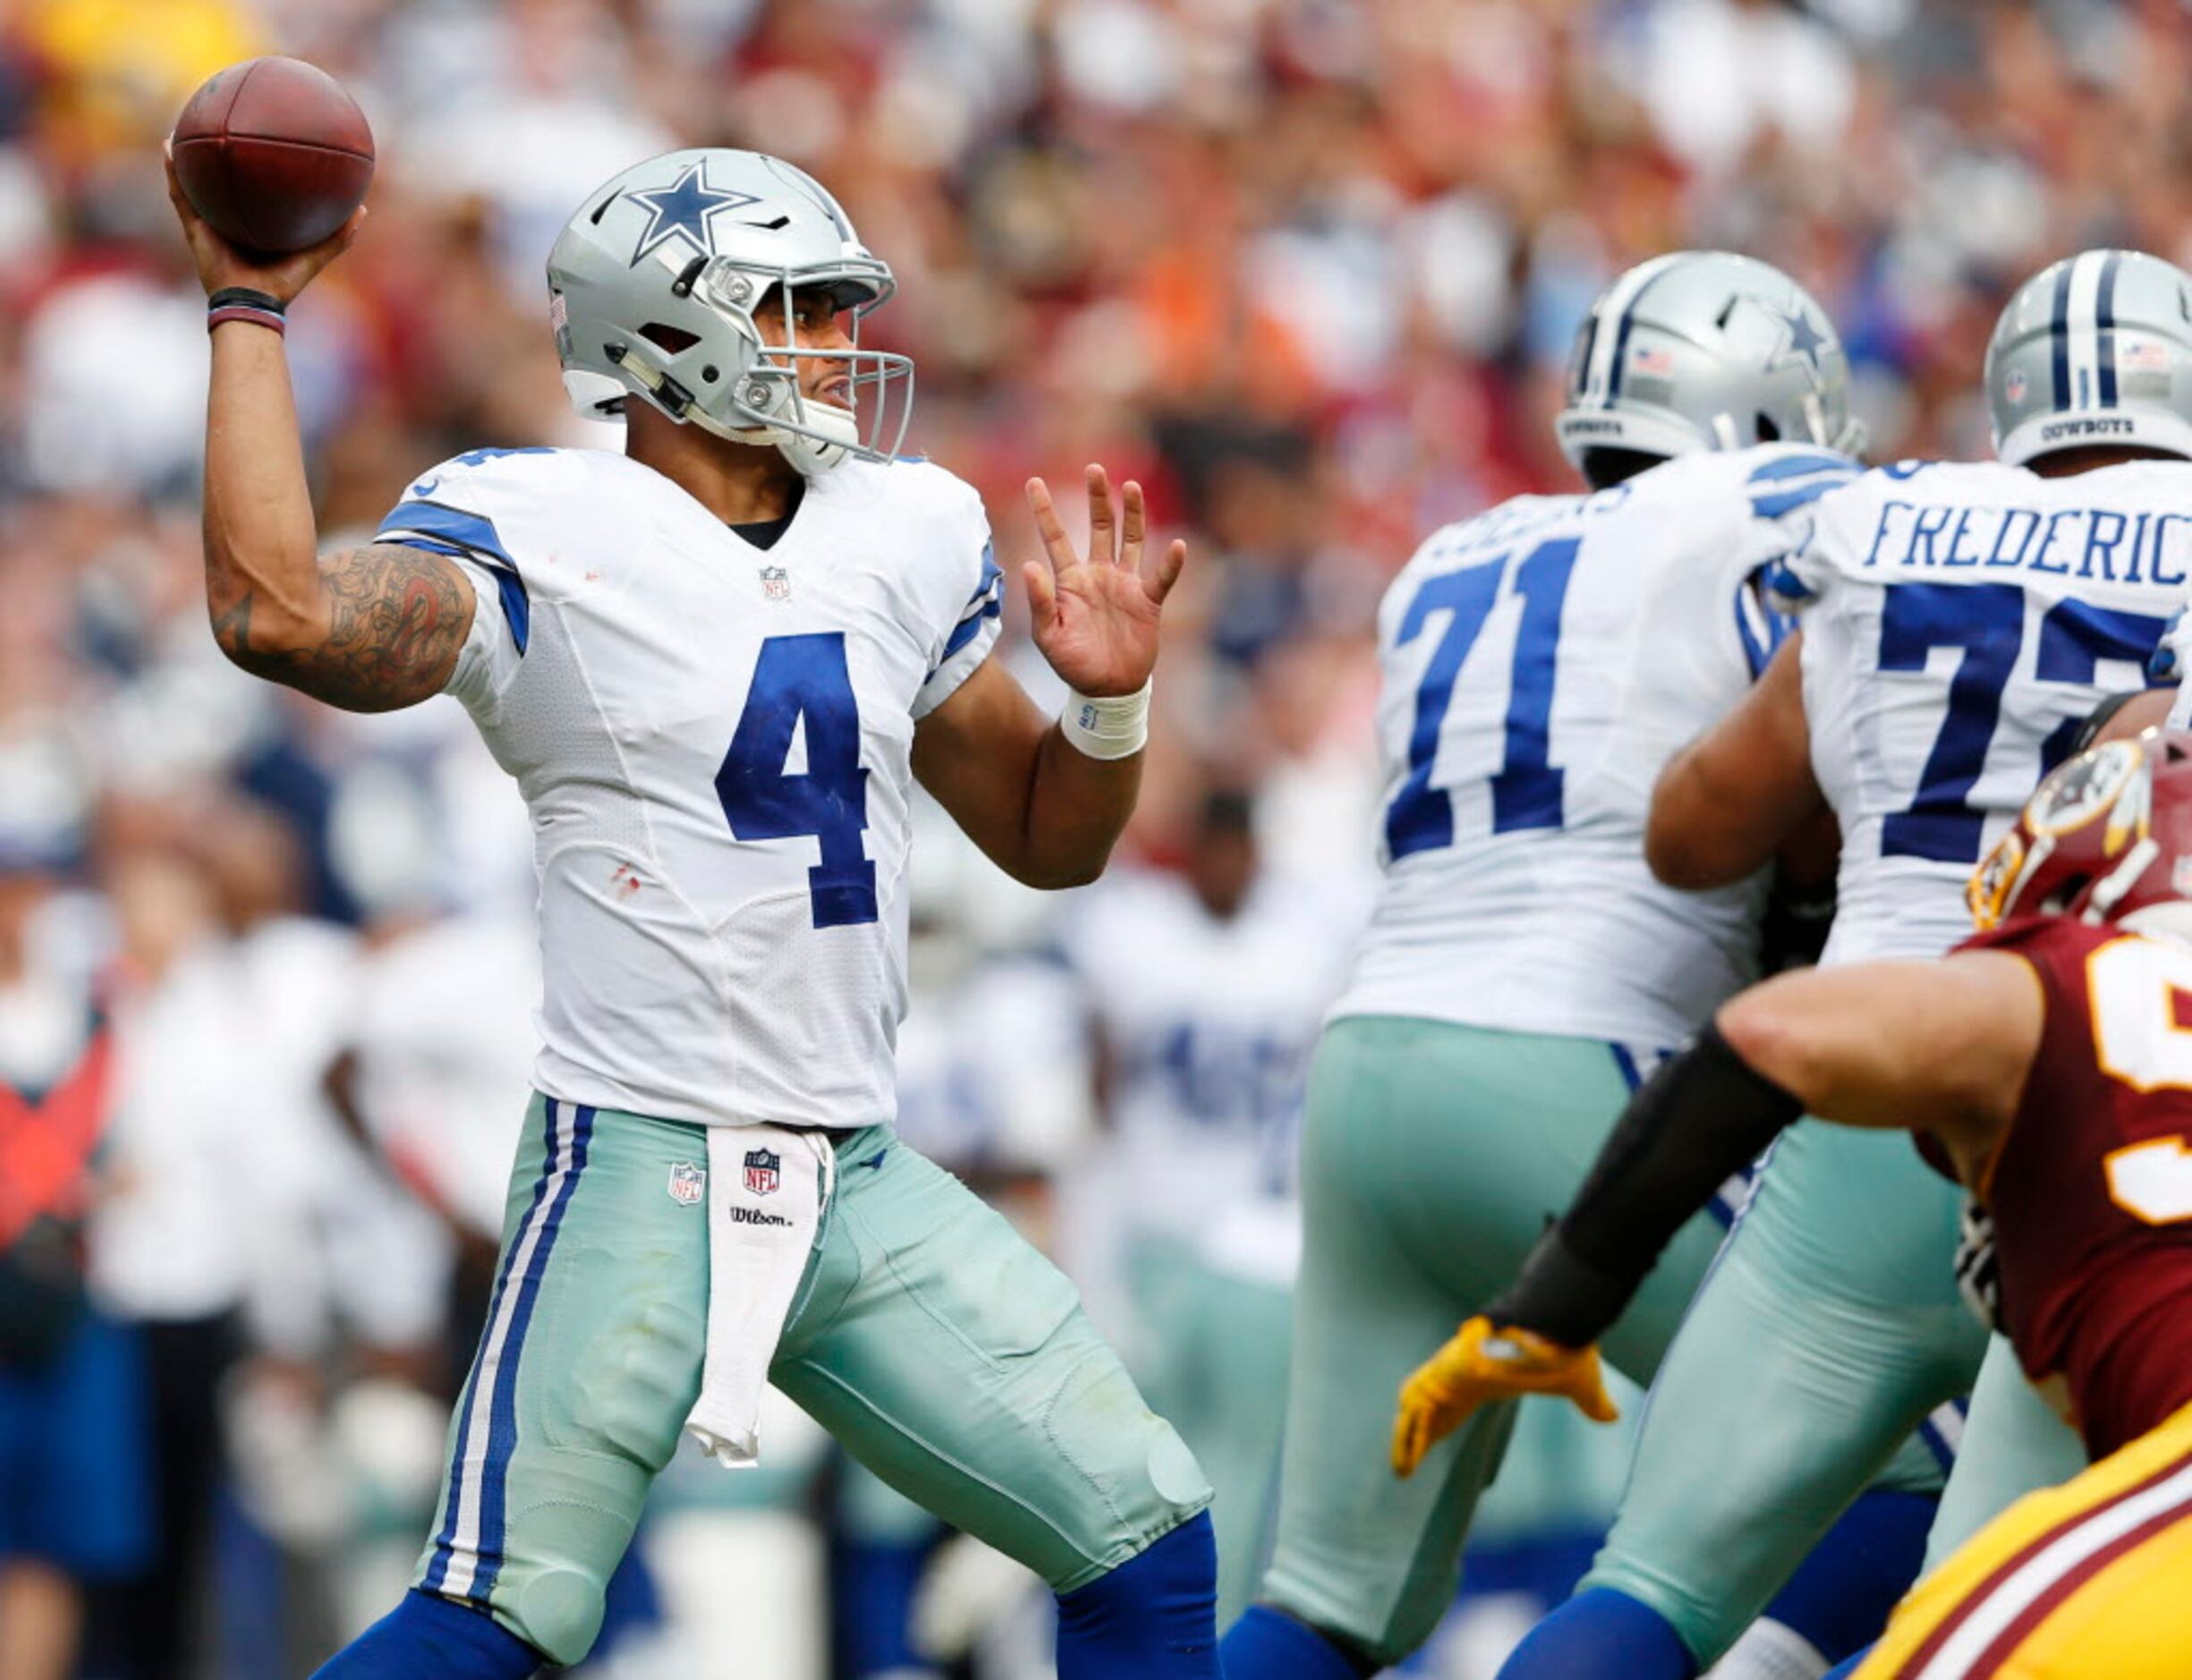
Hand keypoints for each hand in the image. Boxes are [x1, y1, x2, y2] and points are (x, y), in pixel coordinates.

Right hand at [163, 139, 364, 304]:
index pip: (256, 194)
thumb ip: (337, 237)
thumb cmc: (282, 285)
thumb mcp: (313, 255)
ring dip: (190, 158)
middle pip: (224, 184)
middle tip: (226, 127)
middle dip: (222, 158)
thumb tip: (362, 209)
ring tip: (188, 127)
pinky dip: (172, 171)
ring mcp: (209, 223)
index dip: (257, 171)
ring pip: (196, 184)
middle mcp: (230, 222)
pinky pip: (180, 193)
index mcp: (255, 227)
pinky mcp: (193, 227)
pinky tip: (169, 144)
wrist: (251, 304)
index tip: (262, 144)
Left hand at [1024, 466, 1186, 697]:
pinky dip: (1170, 563)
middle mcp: (1098, 574)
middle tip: (1094, 468)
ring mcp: (1124, 585)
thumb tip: (1029, 565)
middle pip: (1098, 527)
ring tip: (1130, 486)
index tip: (1034, 481)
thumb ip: (1040, 601)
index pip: (1055, 538)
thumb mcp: (1049, 636)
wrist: (1105, 690)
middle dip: (1097, 498)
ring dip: (1132, 514)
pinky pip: (1161, 577)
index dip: (1045, 510)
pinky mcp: (1147, 601)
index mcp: (1070, 580)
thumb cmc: (1072, 664)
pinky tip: (1177, 546)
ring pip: (1131, 540)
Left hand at [1391, 1315, 1618, 1478]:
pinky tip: (1405, 1463)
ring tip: (1402, 1470)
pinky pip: (1416, 1408)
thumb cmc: (1565, 1348)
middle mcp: (1465, 1369)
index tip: (1438, 1437)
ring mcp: (1451, 1368)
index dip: (1446, 1419)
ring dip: (1408, 1437)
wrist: (1554, 1326)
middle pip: (1432, 1404)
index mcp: (1489, 1371)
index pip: (1460, 1400)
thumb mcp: (1579, 1383)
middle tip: (1409, 1462)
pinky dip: (1409, 1435)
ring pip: (1417, 1405)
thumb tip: (1612, 1416)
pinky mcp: (1443, 1371)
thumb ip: (1590, 1401)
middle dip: (1420, 1430)